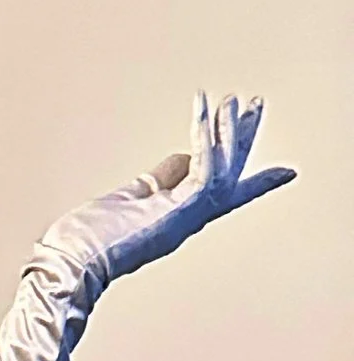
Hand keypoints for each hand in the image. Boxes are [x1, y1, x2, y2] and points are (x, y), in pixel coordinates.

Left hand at [47, 91, 294, 288]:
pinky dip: (205, 138)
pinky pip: (203, 167)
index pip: (221, 193)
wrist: (73, 262)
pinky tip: (205, 112)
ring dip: (228, 130)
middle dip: (243, 137)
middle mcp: (188, 218)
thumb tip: (183, 156)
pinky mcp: (177, 209)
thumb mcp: (129, 198)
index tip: (286, 172)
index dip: (255, 181)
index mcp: (177, 218)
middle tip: (257, 103)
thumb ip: (159, 178)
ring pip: (222, 168)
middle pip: (229, 174)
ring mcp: (184, 215)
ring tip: (234, 98)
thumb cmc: (90, 237)